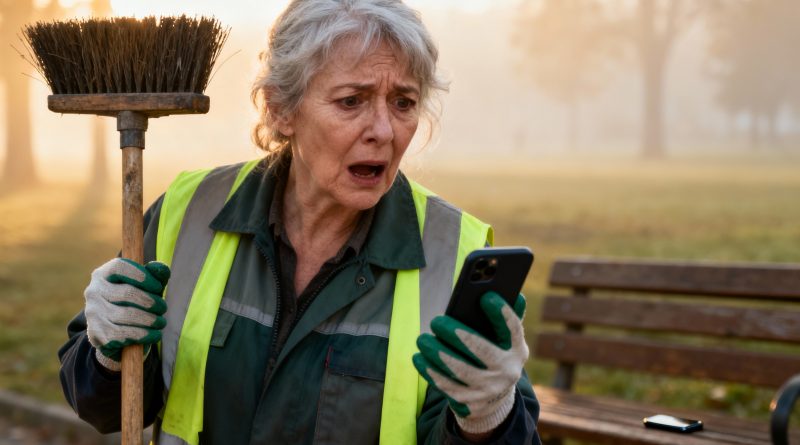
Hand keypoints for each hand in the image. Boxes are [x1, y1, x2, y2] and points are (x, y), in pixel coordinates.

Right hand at [84, 258, 169, 371]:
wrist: (114, 334)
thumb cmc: (133, 303)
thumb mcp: (146, 286)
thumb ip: (155, 275)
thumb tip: (160, 268)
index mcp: (103, 274)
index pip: (120, 267)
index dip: (143, 275)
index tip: (159, 287)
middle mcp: (93, 291)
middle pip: (128, 292)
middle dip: (151, 301)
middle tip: (163, 308)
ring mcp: (93, 313)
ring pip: (127, 314)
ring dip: (150, 319)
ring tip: (160, 322)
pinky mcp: (96, 333)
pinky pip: (124, 334)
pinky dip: (144, 335)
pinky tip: (155, 334)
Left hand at [413, 292, 528, 434]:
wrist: (495, 398)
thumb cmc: (496, 354)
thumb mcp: (506, 340)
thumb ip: (508, 316)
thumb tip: (515, 294)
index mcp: (516, 349)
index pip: (513, 329)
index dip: (502, 313)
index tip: (486, 296)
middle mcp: (506, 371)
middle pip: (481, 350)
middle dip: (457, 334)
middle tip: (436, 322)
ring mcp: (488, 389)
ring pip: (460, 370)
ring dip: (438, 353)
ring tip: (422, 340)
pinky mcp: (470, 402)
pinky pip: (447, 386)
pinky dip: (431, 371)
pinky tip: (419, 358)